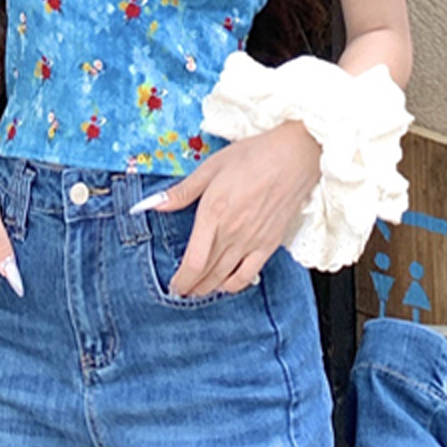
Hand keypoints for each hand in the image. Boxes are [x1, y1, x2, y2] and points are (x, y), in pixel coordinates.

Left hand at [144, 120, 320, 296]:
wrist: (293, 157)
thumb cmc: (253, 156)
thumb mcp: (211, 167)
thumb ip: (182, 191)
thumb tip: (152, 204)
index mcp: (213, 213)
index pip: (193, 262)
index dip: (181, 280)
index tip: (173, 284)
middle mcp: (231, 233)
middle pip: (206, 274)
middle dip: (191, 287)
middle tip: (181, 291)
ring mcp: (252, 241)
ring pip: (225, 278)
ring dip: (209, 289)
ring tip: (199, 291)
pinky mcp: (269, 244)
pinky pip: (249, 275)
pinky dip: (234, 285)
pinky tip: (226, 284)